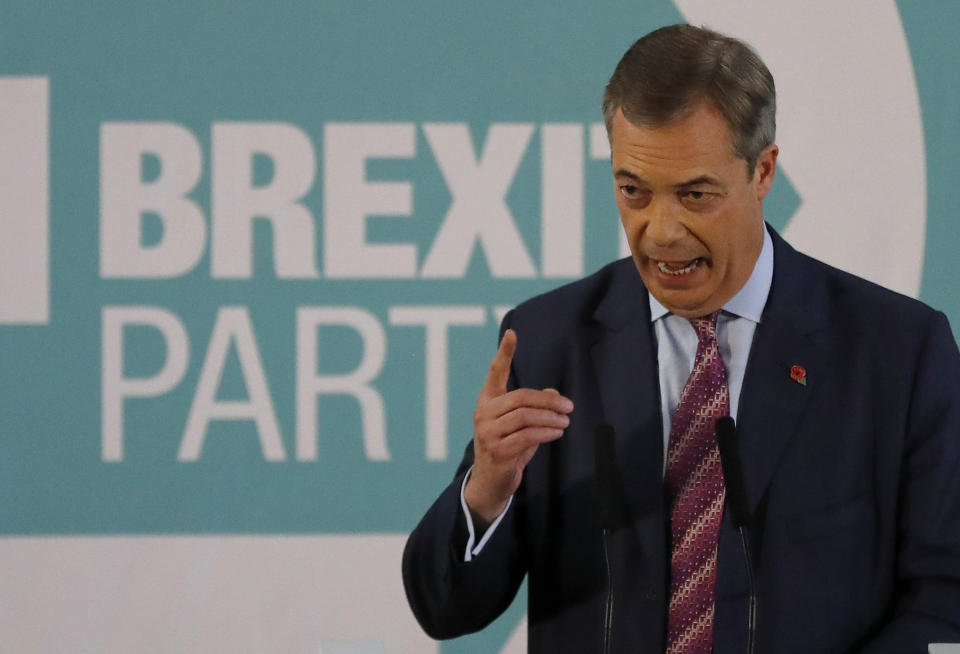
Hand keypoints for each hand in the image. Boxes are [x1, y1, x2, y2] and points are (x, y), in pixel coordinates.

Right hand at [464, 329, 573, 528]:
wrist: (491, 482)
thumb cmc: (507, 448)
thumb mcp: (520, 425)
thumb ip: (533, 407)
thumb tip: (554, 393)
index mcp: (487, 402)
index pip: (495, 373)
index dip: (504, 353)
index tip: (512, 333)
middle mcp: (484, 414)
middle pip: (520, 396)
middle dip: (548, 399)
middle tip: (569, 405)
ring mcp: (488, 433)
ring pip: (525, 416)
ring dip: (551, 416)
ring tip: (566, 420)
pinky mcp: (498, 451)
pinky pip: (528, 435)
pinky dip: (547, 431)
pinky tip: (558, 431)